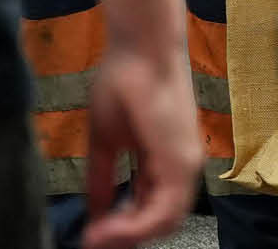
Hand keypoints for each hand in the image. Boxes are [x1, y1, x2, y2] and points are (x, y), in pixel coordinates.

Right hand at [82, 39, 199, 248]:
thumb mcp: (105, 140)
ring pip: (165, 222)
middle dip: (125, 236)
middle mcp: (182, 166)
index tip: (91, 235)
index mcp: (166, 160)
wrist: (139, 48)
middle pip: (160, 220)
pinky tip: (106, 228)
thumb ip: (102, 178)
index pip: (150, 208)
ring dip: (128, 235)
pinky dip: (135, 226)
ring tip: (96, 238)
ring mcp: (186, 164)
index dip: (122, 226)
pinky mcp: (182, 161)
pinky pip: (164, 211)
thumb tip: (93, 212)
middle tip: (93, 241)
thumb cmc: (121, 83)